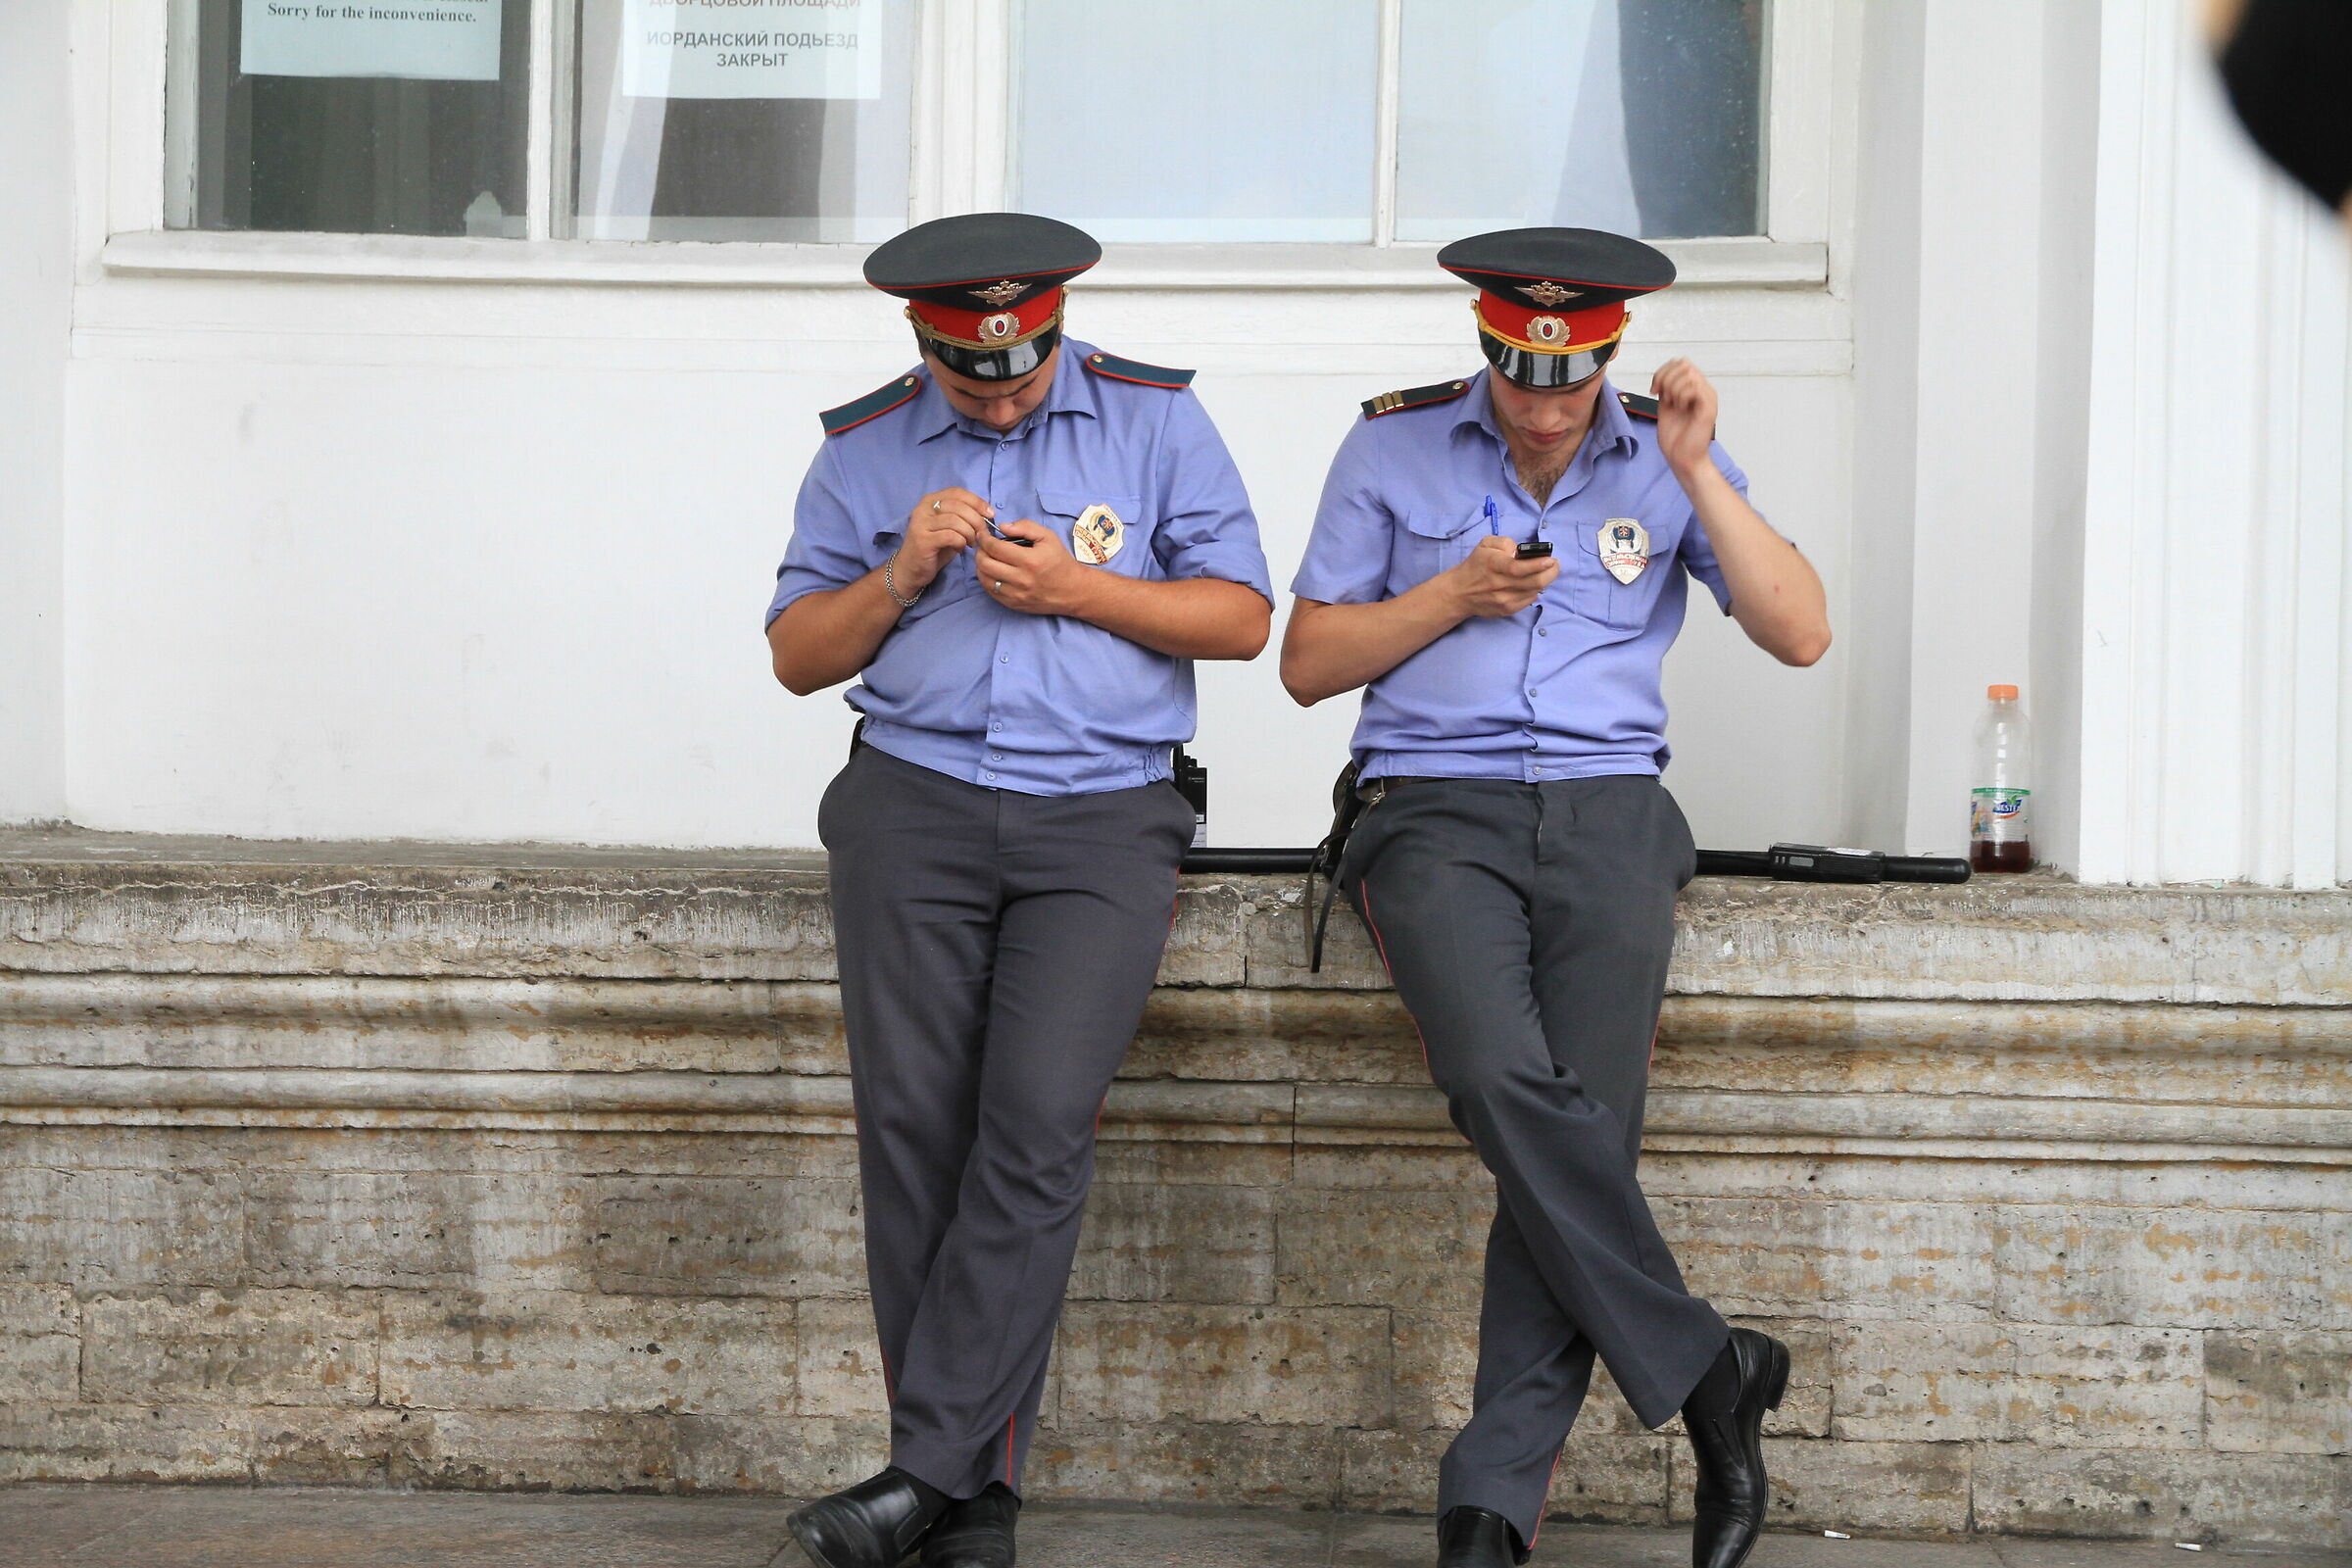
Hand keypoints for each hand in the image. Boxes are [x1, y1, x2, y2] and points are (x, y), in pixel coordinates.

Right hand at [892, 487, 991, 595]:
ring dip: (969, 533)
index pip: (957, 492)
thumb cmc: (934, 547)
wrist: (911, 569)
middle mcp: (923, 508)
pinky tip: (960, 548)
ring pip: (955, 520)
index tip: (990, 514)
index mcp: (930, 500)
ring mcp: (921, 524)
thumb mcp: (949, 527)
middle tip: (981, 534)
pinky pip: (950, 536)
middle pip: (958, 505)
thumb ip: (963, 516)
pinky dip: (961, 542)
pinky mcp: (922, 540)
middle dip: (976, 520)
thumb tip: (987, 513)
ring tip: (971, 543)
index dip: (977, 501)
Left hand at [976, 519, 1095, 616]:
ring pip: (985, 579)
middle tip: (983, 545)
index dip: (985, 538)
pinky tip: (992, 571)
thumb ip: (1025, 527)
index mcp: (1030, 561)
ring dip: (980, 566)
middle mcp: (1022, 580)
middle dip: (980, 551)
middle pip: (985, 564)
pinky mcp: (1014, 604)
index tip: (984, 533)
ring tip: (986, 557)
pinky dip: (986, 579)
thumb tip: (1002, 527)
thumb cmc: (1060, 561)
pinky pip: (991, 592)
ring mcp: (1017, 594)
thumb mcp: (1048, 537)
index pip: (995, 548)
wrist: (1072, 590)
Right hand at [1445, 535, 1558, 618]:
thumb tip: (1521, 551)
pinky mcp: (1508, 610)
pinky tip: (1529, 583)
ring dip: (1544, 580)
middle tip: (1554, 564)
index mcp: (1494, 565)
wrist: (1460, 592)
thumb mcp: (1486, 544)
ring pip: (1536, 591)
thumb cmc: (1476, 565)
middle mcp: (1500, 584)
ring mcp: (1504, 600)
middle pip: (1536, 582)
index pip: (1520, 568)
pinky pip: (1530, 600)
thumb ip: (1505, 542)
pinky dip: (1534, 590)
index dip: (1539, 564)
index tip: (1550, 559)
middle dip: (1551, 572)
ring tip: (1543, 572)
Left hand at [1651, 357, 1718, 477]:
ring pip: (1689, 373)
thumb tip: (1663, 375)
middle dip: (1666, 378)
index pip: (1680, 363)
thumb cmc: (1676, 438)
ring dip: (1673, 388)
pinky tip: (1680, 407)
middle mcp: (1703, 390)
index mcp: (1694, 389)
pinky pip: (1694, 387)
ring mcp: (1708, 398)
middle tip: (1662, 397)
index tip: (1654, 390)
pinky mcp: (1708, 407)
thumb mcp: (1665, 406)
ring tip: (1673, 404)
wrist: (1682, 459)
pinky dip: (1681, 395)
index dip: (1663, 372)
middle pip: (1684, 363)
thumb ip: (1667, 389)